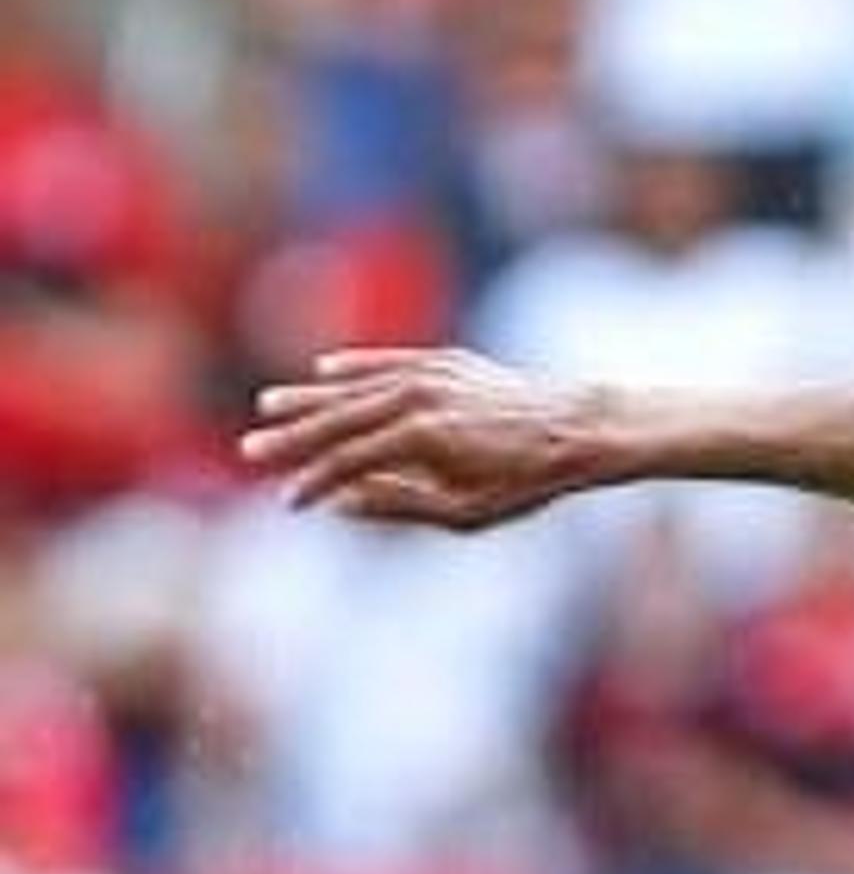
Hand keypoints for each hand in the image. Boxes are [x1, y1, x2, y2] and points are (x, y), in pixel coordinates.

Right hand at [239, 347, 595, 529]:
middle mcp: (419, 399)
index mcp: (419, 439)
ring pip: (358, 387)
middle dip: (295, 437)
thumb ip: (400, 503)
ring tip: (271, 406)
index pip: (348, 462)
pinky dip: (359, 365)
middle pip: (340, 419)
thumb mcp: (466, 511)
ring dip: (312, 398)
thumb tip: (342, 501)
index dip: (314, 482)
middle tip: (252, 450)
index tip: (290, 501)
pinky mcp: (450, 362)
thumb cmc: (527, 481)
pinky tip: (326, 369)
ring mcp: (433, 375)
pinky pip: (392, 361)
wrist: (581, 429)